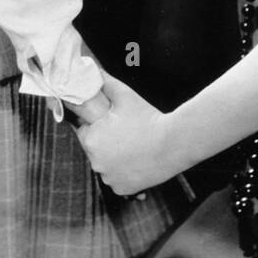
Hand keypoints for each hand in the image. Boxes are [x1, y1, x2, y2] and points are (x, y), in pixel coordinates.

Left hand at [75, 71, 176, 195]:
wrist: (173, 143)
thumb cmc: (148, 118)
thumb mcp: (125, 96)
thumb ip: (104, 83)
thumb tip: (91, 69)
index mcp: (91, 139)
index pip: (83, 131)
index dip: (95, 125)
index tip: (109, 122)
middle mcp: (95, 162)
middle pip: (94, 149)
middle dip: (105, 141)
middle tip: (125, 132)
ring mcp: (108, 178)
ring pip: (105, 165)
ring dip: (113, 158)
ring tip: (133, 146)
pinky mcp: (121, 189)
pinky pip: (116, 179)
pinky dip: (123, 172)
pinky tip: (137, 161)